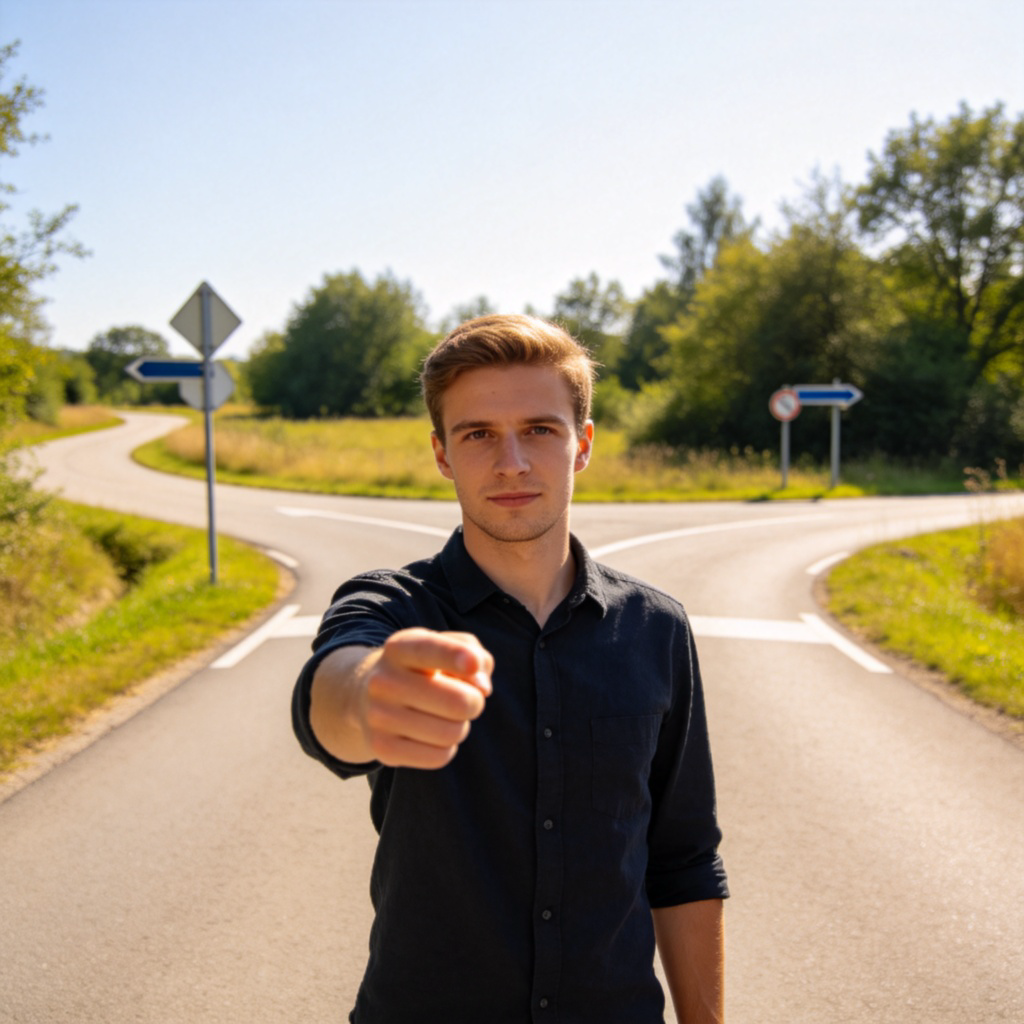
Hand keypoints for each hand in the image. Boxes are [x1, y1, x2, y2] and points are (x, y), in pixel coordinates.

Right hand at [356, 628, 493, 768]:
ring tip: (444, 716)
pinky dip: (446, 748)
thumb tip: (483, 688)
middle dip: (474, 702)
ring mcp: (379, 716)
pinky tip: (431, 735)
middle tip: (465, 699)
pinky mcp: (382, 748)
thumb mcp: (444, 647)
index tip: (472, 664)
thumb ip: (474, 653)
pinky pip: (439, 757)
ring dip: (460, 726)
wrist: (365, 696)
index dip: (455, 655)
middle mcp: (384, 680)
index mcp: (400, 648)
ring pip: (452, 733)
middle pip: (458, 702)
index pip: (429, 650)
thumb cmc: (422, 668)